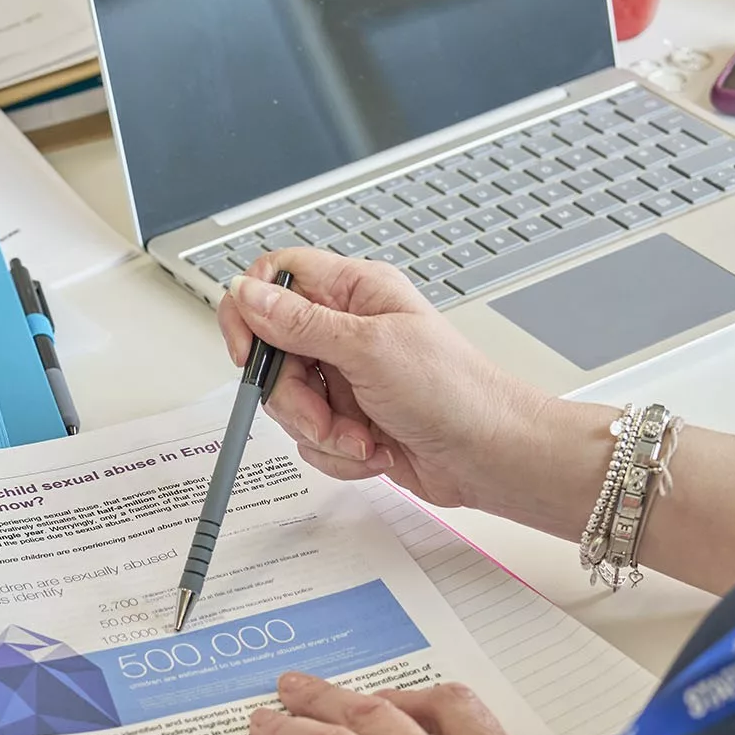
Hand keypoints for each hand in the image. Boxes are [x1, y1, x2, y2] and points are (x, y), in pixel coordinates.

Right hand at [218, 248, 550, 508]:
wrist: (488, 456)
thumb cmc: (454, 392)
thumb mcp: (369, 349)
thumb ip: (300, 323)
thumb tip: (246, 293)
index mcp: (354, 293)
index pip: (275, 278)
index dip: (251, 312)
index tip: (251, 353)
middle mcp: (345, 330)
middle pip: (273, 354)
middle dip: (294, 398)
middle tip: (324, 414)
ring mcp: (344, 376)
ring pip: (287, 402)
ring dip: (321, 431)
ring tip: (363, 437)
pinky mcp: (346, 417)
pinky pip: (309, 437)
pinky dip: (336, 452)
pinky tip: (373, 449)